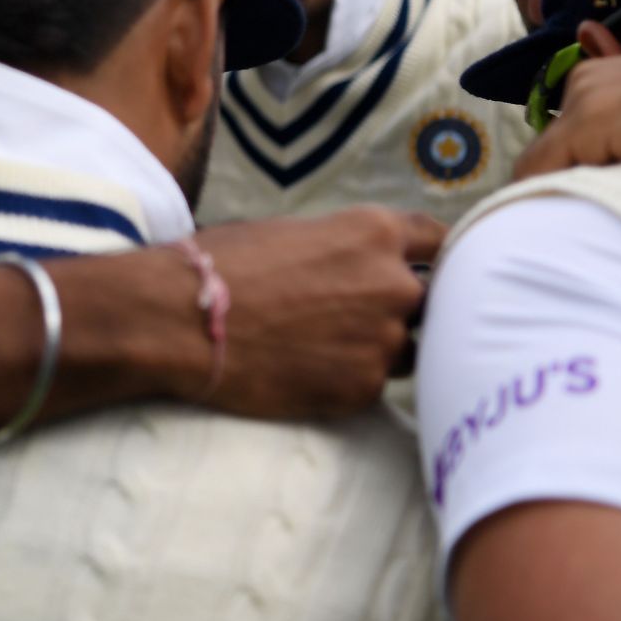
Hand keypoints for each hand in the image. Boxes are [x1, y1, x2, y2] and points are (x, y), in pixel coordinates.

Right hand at [191, 206, 442, 419]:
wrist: (181, 321)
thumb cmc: (221, 265)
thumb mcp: (291, 231)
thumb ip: (342, 246)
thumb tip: (352, 263)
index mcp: (375, 234)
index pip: (439, 241)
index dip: (432, 256)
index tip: (426, 268)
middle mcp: (393, 286)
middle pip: (430, 300)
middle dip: (402, 307)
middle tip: (360, 316)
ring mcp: (383, 342)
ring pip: (407, 349)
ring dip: (380, 348)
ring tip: (326, 347)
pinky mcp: (362, 389)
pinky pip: (373, 384)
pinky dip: (349, 380)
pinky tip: (307, 371)